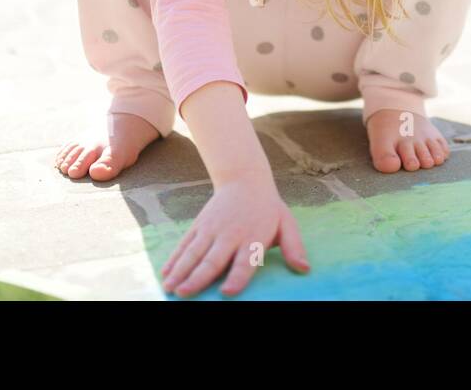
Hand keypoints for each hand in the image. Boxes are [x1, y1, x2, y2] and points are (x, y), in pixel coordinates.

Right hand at [160, 173, 309, 297]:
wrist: (244, 178)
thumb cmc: (267, 208)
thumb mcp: (286, 223)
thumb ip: (294, 246)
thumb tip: (305, 269)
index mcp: (253, 238)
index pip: (245, 261)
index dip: (236, 277)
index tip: (227, 291)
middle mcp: (230, 235)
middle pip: (212, 259)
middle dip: (198, 278)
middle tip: (184, 293)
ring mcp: (211, 230)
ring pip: (193, 253)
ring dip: (180, 271)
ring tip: (169, 288)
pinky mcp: (199, 226)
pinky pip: (184, 245)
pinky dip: (174, 259)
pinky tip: (165, 274)